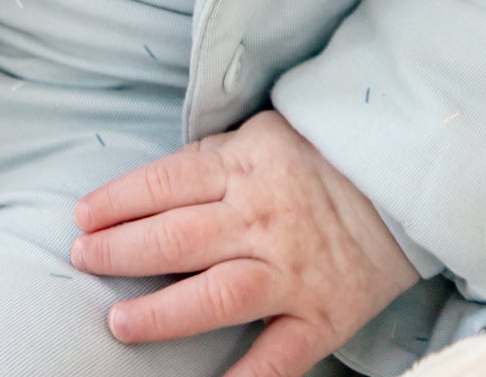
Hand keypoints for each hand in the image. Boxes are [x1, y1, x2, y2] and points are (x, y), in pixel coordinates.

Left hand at [69, 107, 419, 376]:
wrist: (403, 183)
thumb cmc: (323, 155)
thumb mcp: (265, 132)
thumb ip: (214, 160)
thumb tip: (151, 188)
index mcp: (246, 164)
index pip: (167, 182)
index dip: (119, 200)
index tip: (83, 216)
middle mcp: (262, 218)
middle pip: (177, 238)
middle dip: (120, 250)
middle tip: (82, 259)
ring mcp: (290, 271)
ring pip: (214, 296)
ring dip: (161, 313)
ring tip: (119, 323)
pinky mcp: (319, 317)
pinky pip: (275, 358)